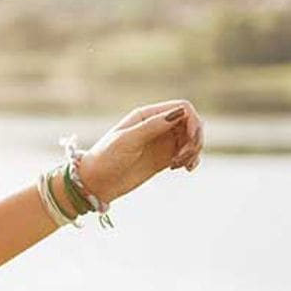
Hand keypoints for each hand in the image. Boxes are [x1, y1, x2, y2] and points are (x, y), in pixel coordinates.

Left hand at [77, 99, 204, 205]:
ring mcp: (162, 142)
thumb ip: (153, 126)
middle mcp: (157, 125)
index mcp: (147, 115)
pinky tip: (186, 169)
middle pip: (191, 123)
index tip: (190, 140)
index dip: (193, 122)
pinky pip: (187, 154)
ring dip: (193, 151)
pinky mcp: (164, 158)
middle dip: (194, 139)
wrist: (95, 182)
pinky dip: (192, 160)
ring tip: (178, 166)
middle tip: (183, 157)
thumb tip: (181, 112)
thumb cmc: (106, 158)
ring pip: (192, 139)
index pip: (183, 108)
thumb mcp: (127, 141)